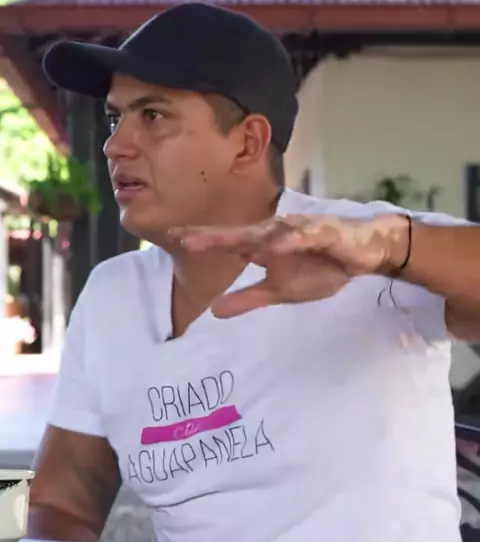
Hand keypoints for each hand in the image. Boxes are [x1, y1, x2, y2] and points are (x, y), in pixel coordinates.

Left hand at [170, 213, 407, 317]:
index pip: (228, 242)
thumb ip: (247, 299)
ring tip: (225, 243)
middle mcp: (276, 233)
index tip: (172, 236)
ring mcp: (301, 230)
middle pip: (241, 234)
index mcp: (263, 246)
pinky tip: (283, 243)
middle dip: (214, 236)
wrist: (362, 255)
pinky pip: (309, 235)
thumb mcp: (279, 291)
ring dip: (250, 236)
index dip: (202, 240)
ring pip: (272, 232)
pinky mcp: (326, 233)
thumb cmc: (319, 266)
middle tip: (185, 238)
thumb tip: (213, 311)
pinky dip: (295, 238)